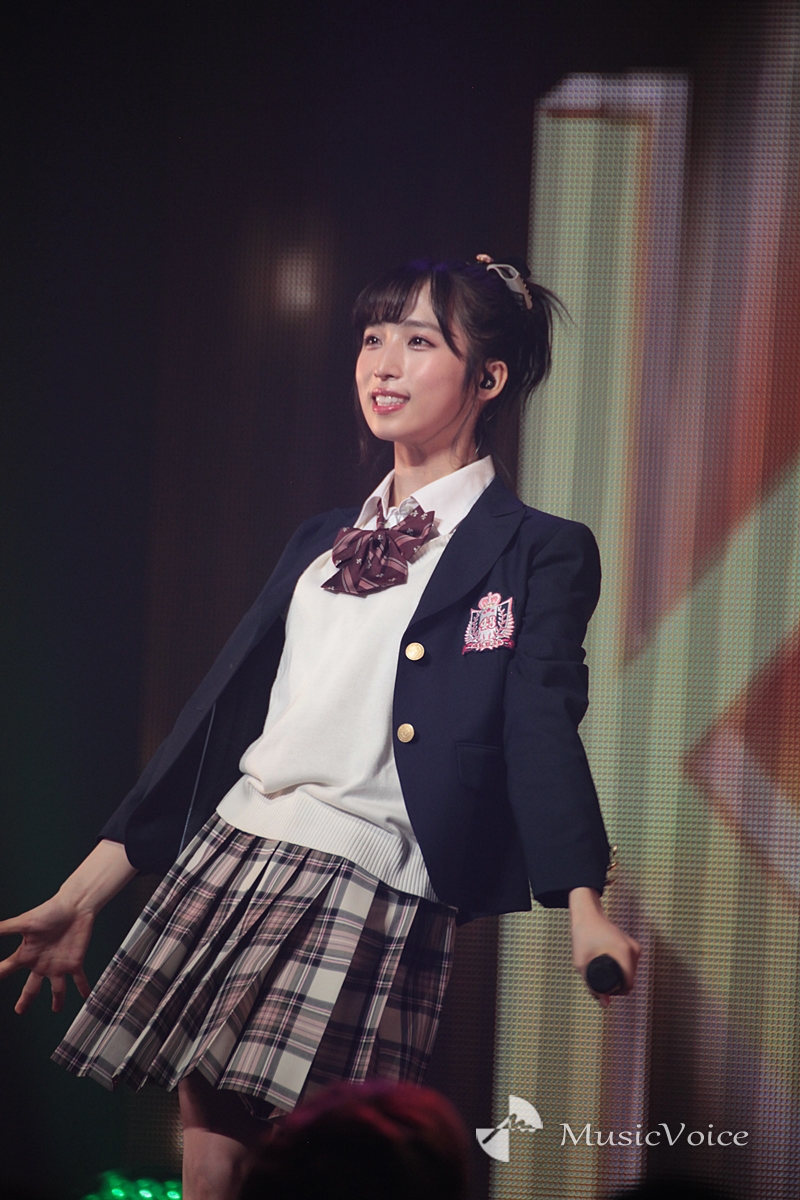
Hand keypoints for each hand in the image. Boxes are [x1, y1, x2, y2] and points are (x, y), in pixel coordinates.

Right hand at [0, 894, 94, 1013]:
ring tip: (57, 1010)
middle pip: (31, 987)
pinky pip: (80, 979)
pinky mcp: (74, 962)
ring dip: (58, 1000)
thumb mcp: (22, 923)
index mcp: (27, 955)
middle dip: (26, 1000)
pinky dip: (83, 988)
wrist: (73, 905)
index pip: (6, 970)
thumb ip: (3, 929)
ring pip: (57, 988)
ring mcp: (58, 965)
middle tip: (19, 1011)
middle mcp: (41, 963)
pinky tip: (87, 995)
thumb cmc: (49, 911)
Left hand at [568, 887, 639, 1007]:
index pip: (628, 985)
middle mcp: (633, 950)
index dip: (617, 992)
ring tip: (601, 969)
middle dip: (617, 984)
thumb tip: (605, 1004)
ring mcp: (634, 946)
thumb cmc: (582, 936)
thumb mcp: (582, 963)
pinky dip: (621, 967)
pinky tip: (608, 963)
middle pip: (631, 979)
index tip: (605, 988)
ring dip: (619, 975)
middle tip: (599, 979)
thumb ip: (593, 986)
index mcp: (624, 953)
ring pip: (631, 972)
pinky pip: (630, 964)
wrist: (587, 914)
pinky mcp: (633, 945)